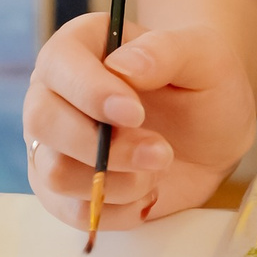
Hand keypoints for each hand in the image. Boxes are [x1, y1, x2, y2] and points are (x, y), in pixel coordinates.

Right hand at [23, 15, 256, 230]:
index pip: (59, 64)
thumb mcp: (204, 55)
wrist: (213, 131)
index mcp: (81, 45)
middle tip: (161, 152)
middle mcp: (54, 92)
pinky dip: (118, 209)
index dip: (90, 92)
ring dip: (115, 180)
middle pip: (43, 123)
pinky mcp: (63, 190)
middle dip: (104, 146)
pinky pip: (73, 211)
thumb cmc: (204, 82)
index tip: (135, 113)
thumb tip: (123, 66)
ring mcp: (53, 144)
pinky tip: (149, 190)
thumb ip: (165, 51)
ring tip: (160, 165)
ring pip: (55, 173)